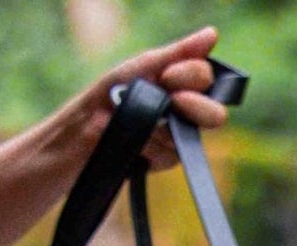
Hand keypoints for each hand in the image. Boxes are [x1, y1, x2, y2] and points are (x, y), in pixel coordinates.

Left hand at [66, 27, 231, 170]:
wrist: (82, 133)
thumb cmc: (110, 92)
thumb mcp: (144, 67)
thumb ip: (179, 54)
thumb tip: (212, 35)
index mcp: (181, 81)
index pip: (206, 77)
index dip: (189, 76)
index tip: (165, 77)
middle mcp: (186, 110)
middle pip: (214, 114)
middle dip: (192, 107)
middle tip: (172, 103)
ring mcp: (178, 137)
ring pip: (188, 136)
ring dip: (160, 128)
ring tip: (136, 123)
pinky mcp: (167, 160)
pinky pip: (171, 155)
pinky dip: (150, 147)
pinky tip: (135, 143)